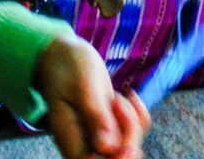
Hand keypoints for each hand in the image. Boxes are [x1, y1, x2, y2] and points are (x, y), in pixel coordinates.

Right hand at [35, 35, 149, 158]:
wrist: (64, 55)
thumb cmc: (68, 68)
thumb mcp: (83, 88)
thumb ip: (95, 116)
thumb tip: (106, 147)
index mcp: (71, 141)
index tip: (129, 145)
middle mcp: (85, 143)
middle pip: (117, 156)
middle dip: (130, 134)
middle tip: (119, 102)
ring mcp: (99, 134)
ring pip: (130, 143)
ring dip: (133, 121)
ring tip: (117, 96)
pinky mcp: (111, 123)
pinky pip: (135, 129)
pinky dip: (139, 114)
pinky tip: (130, 95)